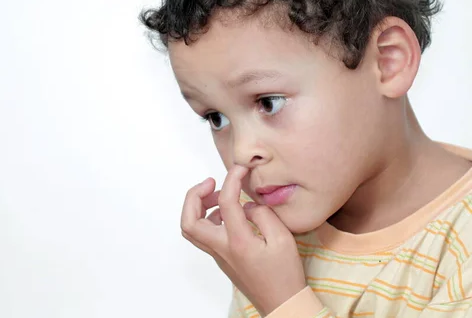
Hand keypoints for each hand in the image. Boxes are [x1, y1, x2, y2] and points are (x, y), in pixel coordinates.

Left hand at [180, 165, 305, 315]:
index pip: (226, 203)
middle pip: (188, 221)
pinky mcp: (221, 257)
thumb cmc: (285, 275)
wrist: (282, 303)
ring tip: (219, 195)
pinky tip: (226, 212)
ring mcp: (218, 255)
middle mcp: (222, 249)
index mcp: (238, 242)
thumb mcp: (283, 239)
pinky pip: (203, 234)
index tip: (240, 169)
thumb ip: (263, 215)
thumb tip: (246, 204)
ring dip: (197, 207)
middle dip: (193, 196)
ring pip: (191, 229)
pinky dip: (207, 217)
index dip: (232, 180)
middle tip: (211, 182)